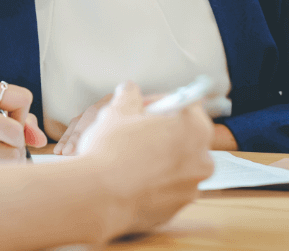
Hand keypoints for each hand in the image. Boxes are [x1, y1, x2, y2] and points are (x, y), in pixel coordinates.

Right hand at [76, 81, 213, 237]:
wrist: (98, 196)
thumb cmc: (111, 149)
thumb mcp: (116, 112)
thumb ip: (128, 96)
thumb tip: (130, 89)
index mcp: (194, 129)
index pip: (187, 104)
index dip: (160, 102)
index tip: (140, 107)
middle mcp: (202, 160)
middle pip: (184, 136)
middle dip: (161, 131)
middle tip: (133, 131)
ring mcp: (190, 188)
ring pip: (175, 165)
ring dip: (157, 157)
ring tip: (126, 158)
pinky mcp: (176, 209)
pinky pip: (166, 189)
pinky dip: (151, 182)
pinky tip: (127, 178)